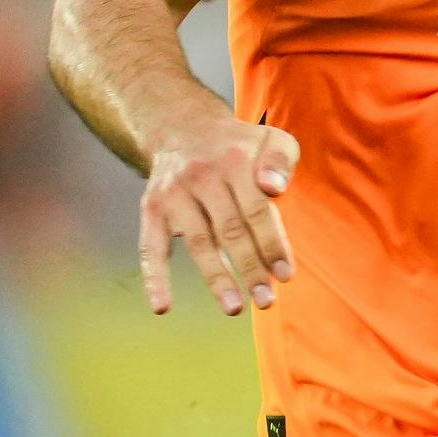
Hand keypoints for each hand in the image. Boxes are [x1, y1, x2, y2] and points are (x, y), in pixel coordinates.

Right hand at [137, 116, 304, 314]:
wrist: (183, 128)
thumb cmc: (239, 146)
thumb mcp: (270, 139)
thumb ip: (280, 160)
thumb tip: (275, 188)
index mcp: (235, 160)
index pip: (257, 210)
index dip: (272, 244)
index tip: (286, 275)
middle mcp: (202, 175)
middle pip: (230, 230)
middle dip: (251, 268)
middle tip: (267, 300)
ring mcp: (174, 193)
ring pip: (198, 242)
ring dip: (217, 278)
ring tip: (234, 307)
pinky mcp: (153, 208)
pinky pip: (151, 246)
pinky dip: (155, 277)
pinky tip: (162, 307)